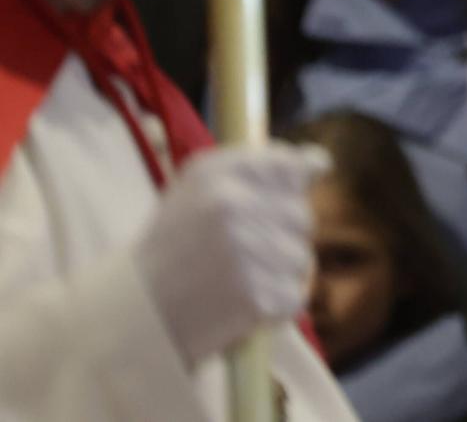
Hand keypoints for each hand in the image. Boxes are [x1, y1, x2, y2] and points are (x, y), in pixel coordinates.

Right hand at [133, 143, 328, 365]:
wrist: (134, 314)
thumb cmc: (174, 246)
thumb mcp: (199, 189)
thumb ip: (259, 168)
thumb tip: (322, 162)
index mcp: (216, 173)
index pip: (290, 166)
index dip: (291, 187)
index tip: (276, 201)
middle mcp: (231, 206)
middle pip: (303, 215)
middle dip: (281, 235)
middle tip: (236, 254)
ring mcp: (245, 252)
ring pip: (302, 257)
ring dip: (278, 272)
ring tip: (234, 280)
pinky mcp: (255, 297)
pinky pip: (295, 295)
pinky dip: (275, 304)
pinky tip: (238, 304)